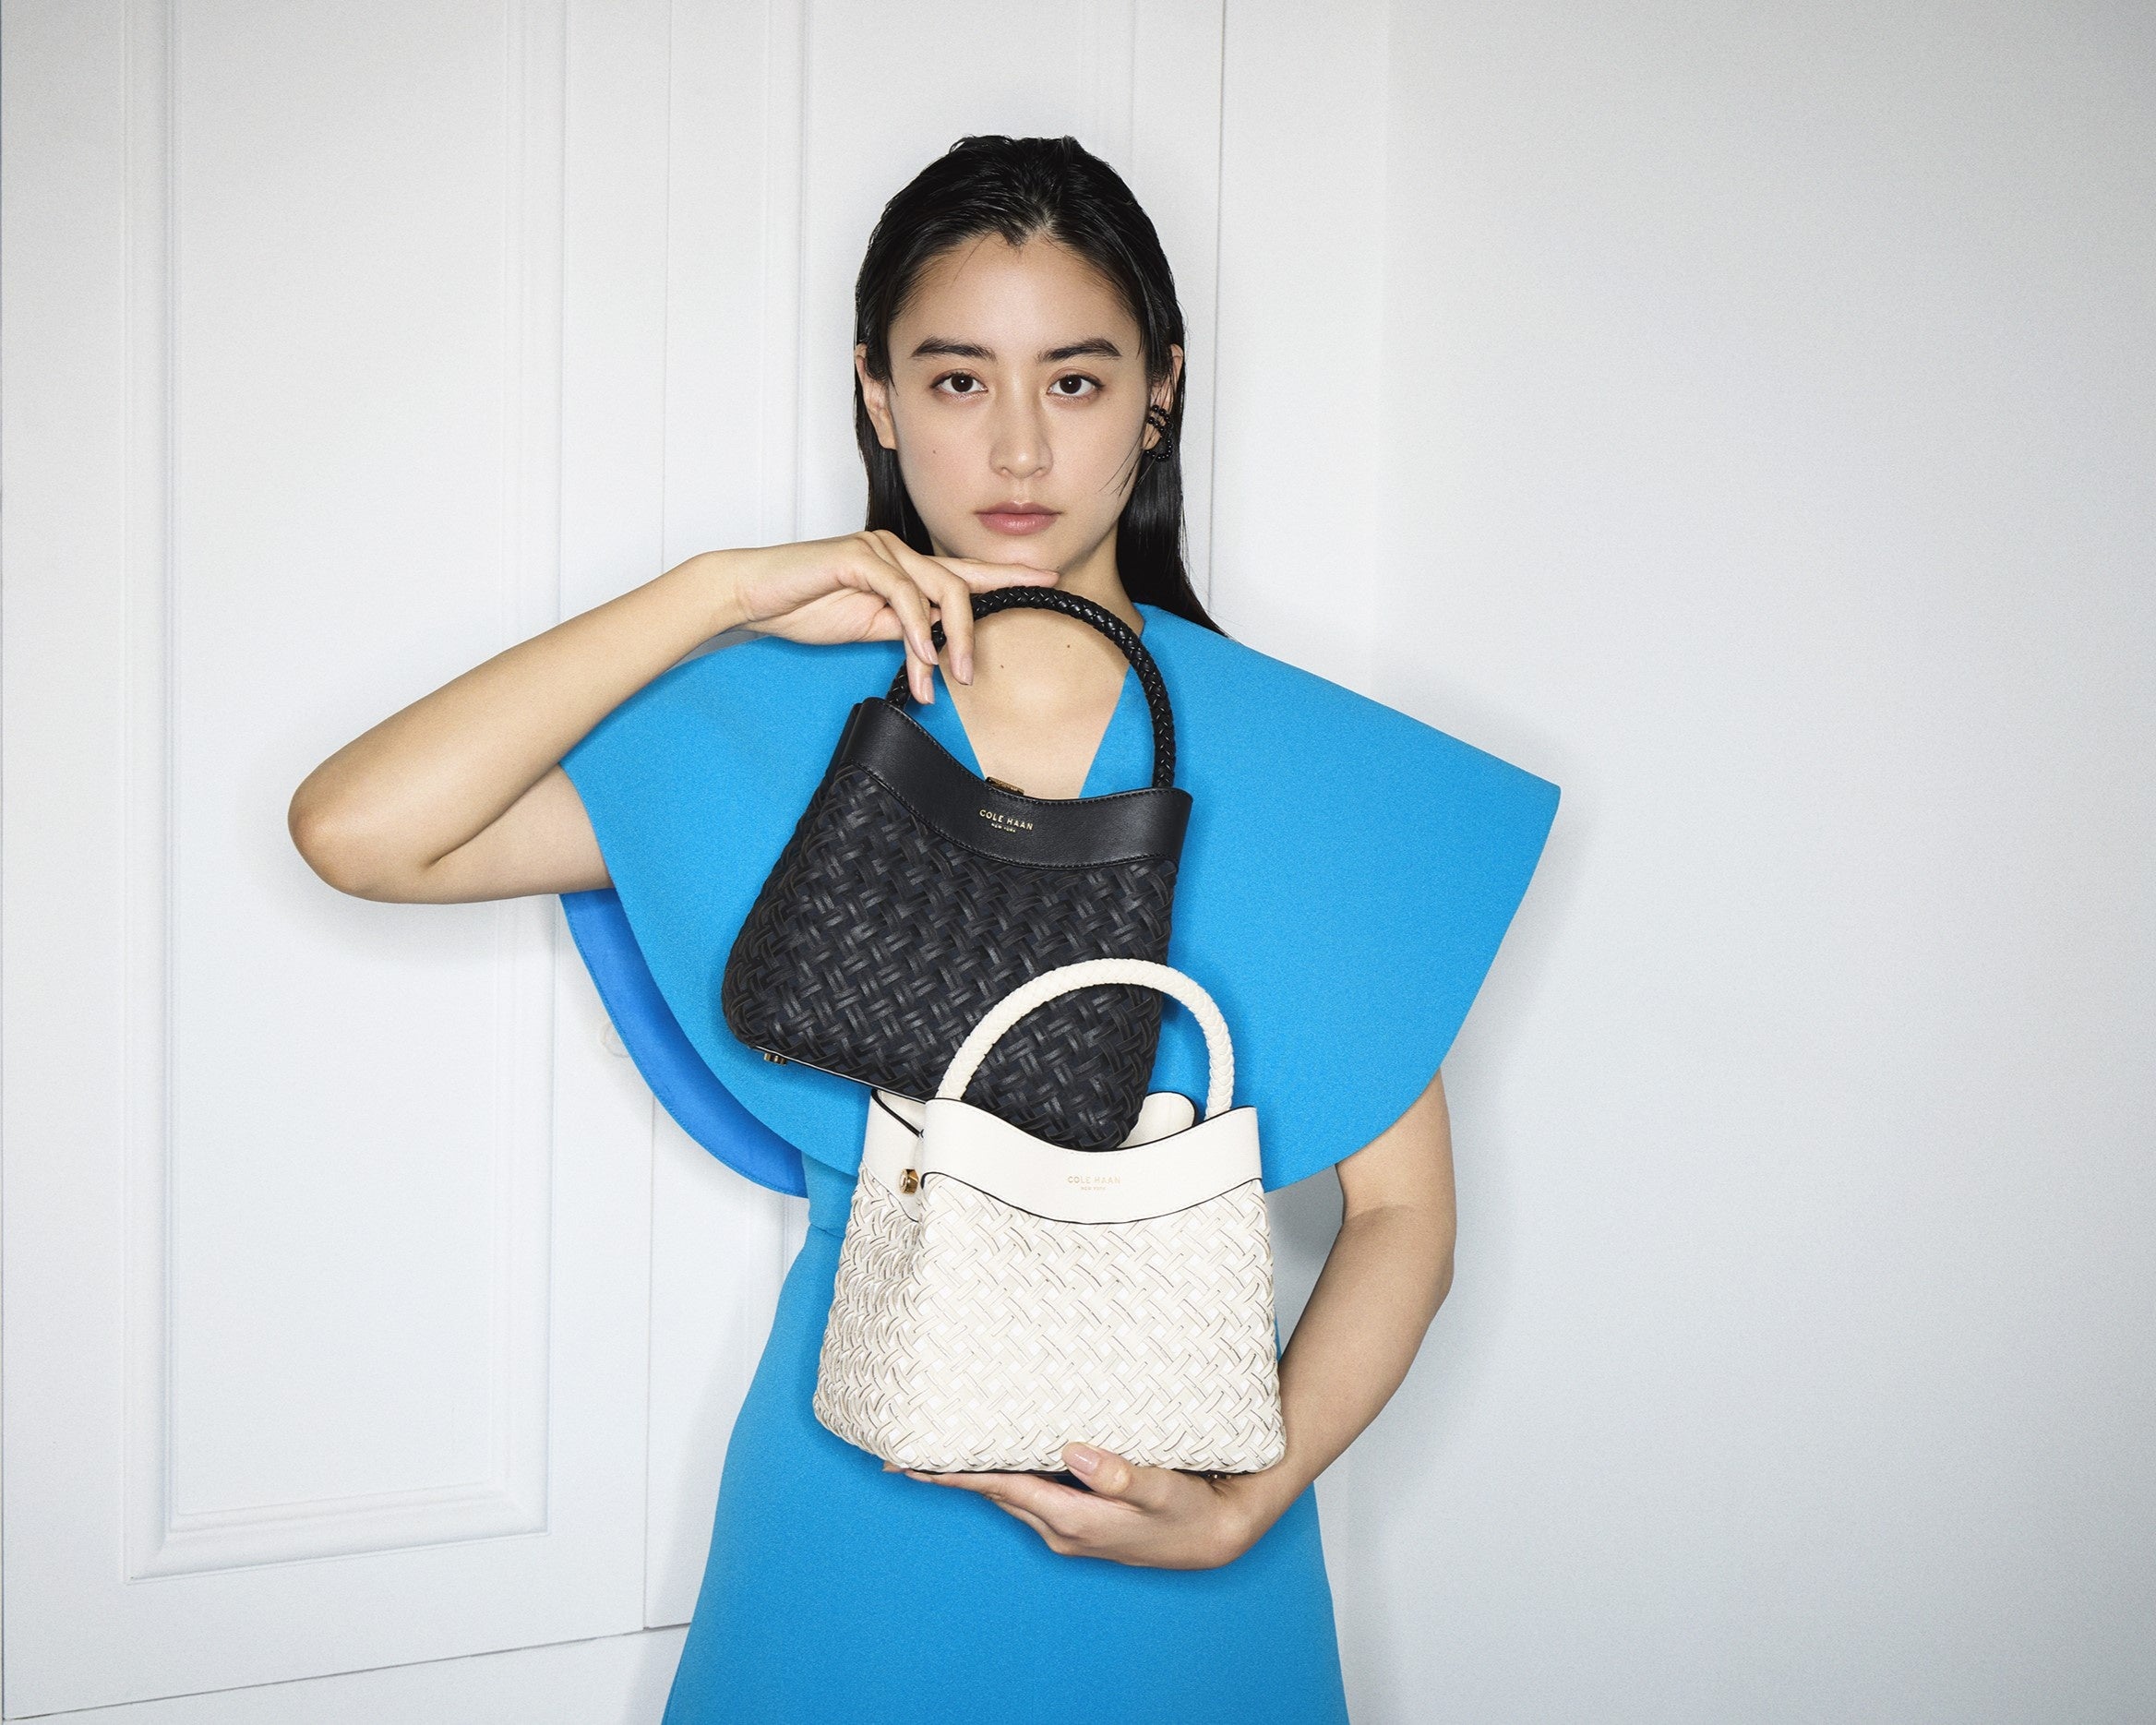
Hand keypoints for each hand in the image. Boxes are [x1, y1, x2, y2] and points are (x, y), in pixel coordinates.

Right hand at [713, 529, 1057, 702]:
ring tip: (947, 673)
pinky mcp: (858, 557)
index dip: (1008, 576)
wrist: (754, 595)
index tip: (1047, 581)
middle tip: (971, 674)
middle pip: (959, 585)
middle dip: (974, 630)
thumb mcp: (866, 627)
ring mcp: (879, 551)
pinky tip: (919, 653)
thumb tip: (937, 645)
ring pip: (937, 590)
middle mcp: (897, 552)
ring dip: (946, 638)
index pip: (964, 573)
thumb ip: (904, 630)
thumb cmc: (805, 606)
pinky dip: (915, 626)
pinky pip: (902, 593)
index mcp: (904, 569)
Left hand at [885, 1442, 1279, 1569]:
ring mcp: (1069, 1528)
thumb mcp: (1162, 1490)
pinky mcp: (1080, 1520)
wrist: (1216, 1536)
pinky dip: (1005, 1476)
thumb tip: (1072, 1452)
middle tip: (905, 1450)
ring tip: (939, 1451)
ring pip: (1010, 1494)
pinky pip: (1030, 1494)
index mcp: (1073, 1519)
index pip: (999, 1487)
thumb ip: (1120, 1474)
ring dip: (976, 1474)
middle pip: (994, 1492)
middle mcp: (1062, 1528)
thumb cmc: (1190, 1511)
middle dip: (951, 1473)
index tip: (909, 1462)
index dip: (953, 1474)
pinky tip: (998, 1457)